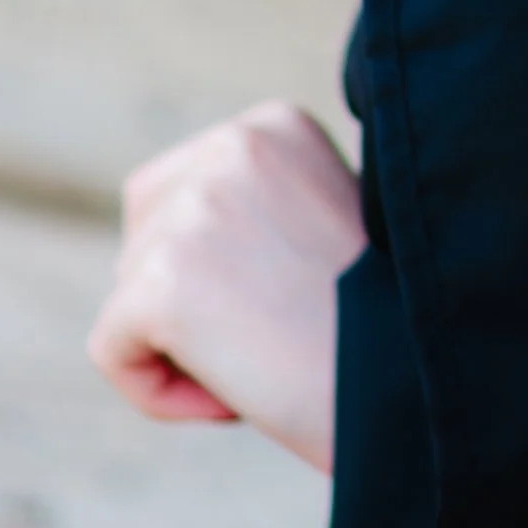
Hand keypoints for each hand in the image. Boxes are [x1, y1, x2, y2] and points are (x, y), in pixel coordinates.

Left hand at [87, 102, 364, 474]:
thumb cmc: (383, 329)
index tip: (291, 300)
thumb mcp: (322, 227)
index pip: (177, 193)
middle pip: (140, 239)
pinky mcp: (161, 280)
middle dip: (186, 301)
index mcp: (273, 127)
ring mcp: (193, 209)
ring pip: (127, 298)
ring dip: (184, 350)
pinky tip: (231, 401)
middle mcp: (231, 147)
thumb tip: (182, 249)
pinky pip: (112, 349)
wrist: (414, 388)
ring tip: (268, 366)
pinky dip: (156, 392)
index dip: (216, 268)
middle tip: (274, 338)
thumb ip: (256, 211)